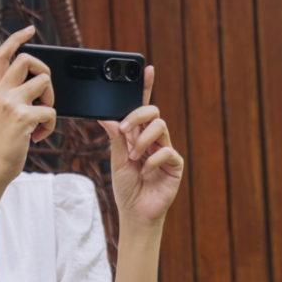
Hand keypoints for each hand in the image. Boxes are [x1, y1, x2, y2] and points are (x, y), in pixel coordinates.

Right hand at [0, 25, 55, 187]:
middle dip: (45, 71)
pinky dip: (51, 125)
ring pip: (44, 82)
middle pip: (28, 59)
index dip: (17, 38)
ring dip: (51, 100)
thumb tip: (37, 87)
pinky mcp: (23, 117)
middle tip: (45, 94)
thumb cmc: (0, 147)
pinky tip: (39, 136)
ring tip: (43, 119)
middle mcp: (0, 93)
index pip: (2, 54)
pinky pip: (50, 110)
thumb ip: (11, 98)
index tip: (30, 30)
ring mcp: (10, 104)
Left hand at [98, 66, 182, 226]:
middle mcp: (154, 139)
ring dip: (142, 141)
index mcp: (138, 135)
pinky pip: (167, 151)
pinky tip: (145, 171)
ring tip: (134, 158)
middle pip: (153, 112)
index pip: (143, 107)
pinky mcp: (175, 164)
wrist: (135, 212)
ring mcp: (166, 150)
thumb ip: (116, 137)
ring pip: (160, 127)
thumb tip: (106, 116)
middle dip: (137, 116)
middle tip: (124, 131)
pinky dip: (152, 160)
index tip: (146, 69)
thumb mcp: (117, 159)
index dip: (146, 88)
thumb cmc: (126, 186)